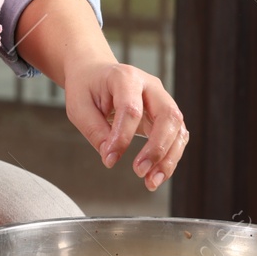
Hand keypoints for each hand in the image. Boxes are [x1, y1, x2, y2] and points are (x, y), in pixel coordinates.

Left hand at [63, 60, 188, 190]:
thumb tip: (110, 157)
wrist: (95, 74)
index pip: (131, 109)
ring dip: (168, 159)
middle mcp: (150, 86)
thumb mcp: (79, 107)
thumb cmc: (86, 88)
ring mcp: (162, 99)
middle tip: (139, 171)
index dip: (122, 137)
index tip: (109, 159)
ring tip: (151, 181)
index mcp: (125, 77)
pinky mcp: (166, 116)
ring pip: (178, 129)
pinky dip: (169, 159)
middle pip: (167, 116)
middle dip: (157, 148)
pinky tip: (156, 175)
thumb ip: (94, 130)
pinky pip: (176, 138)